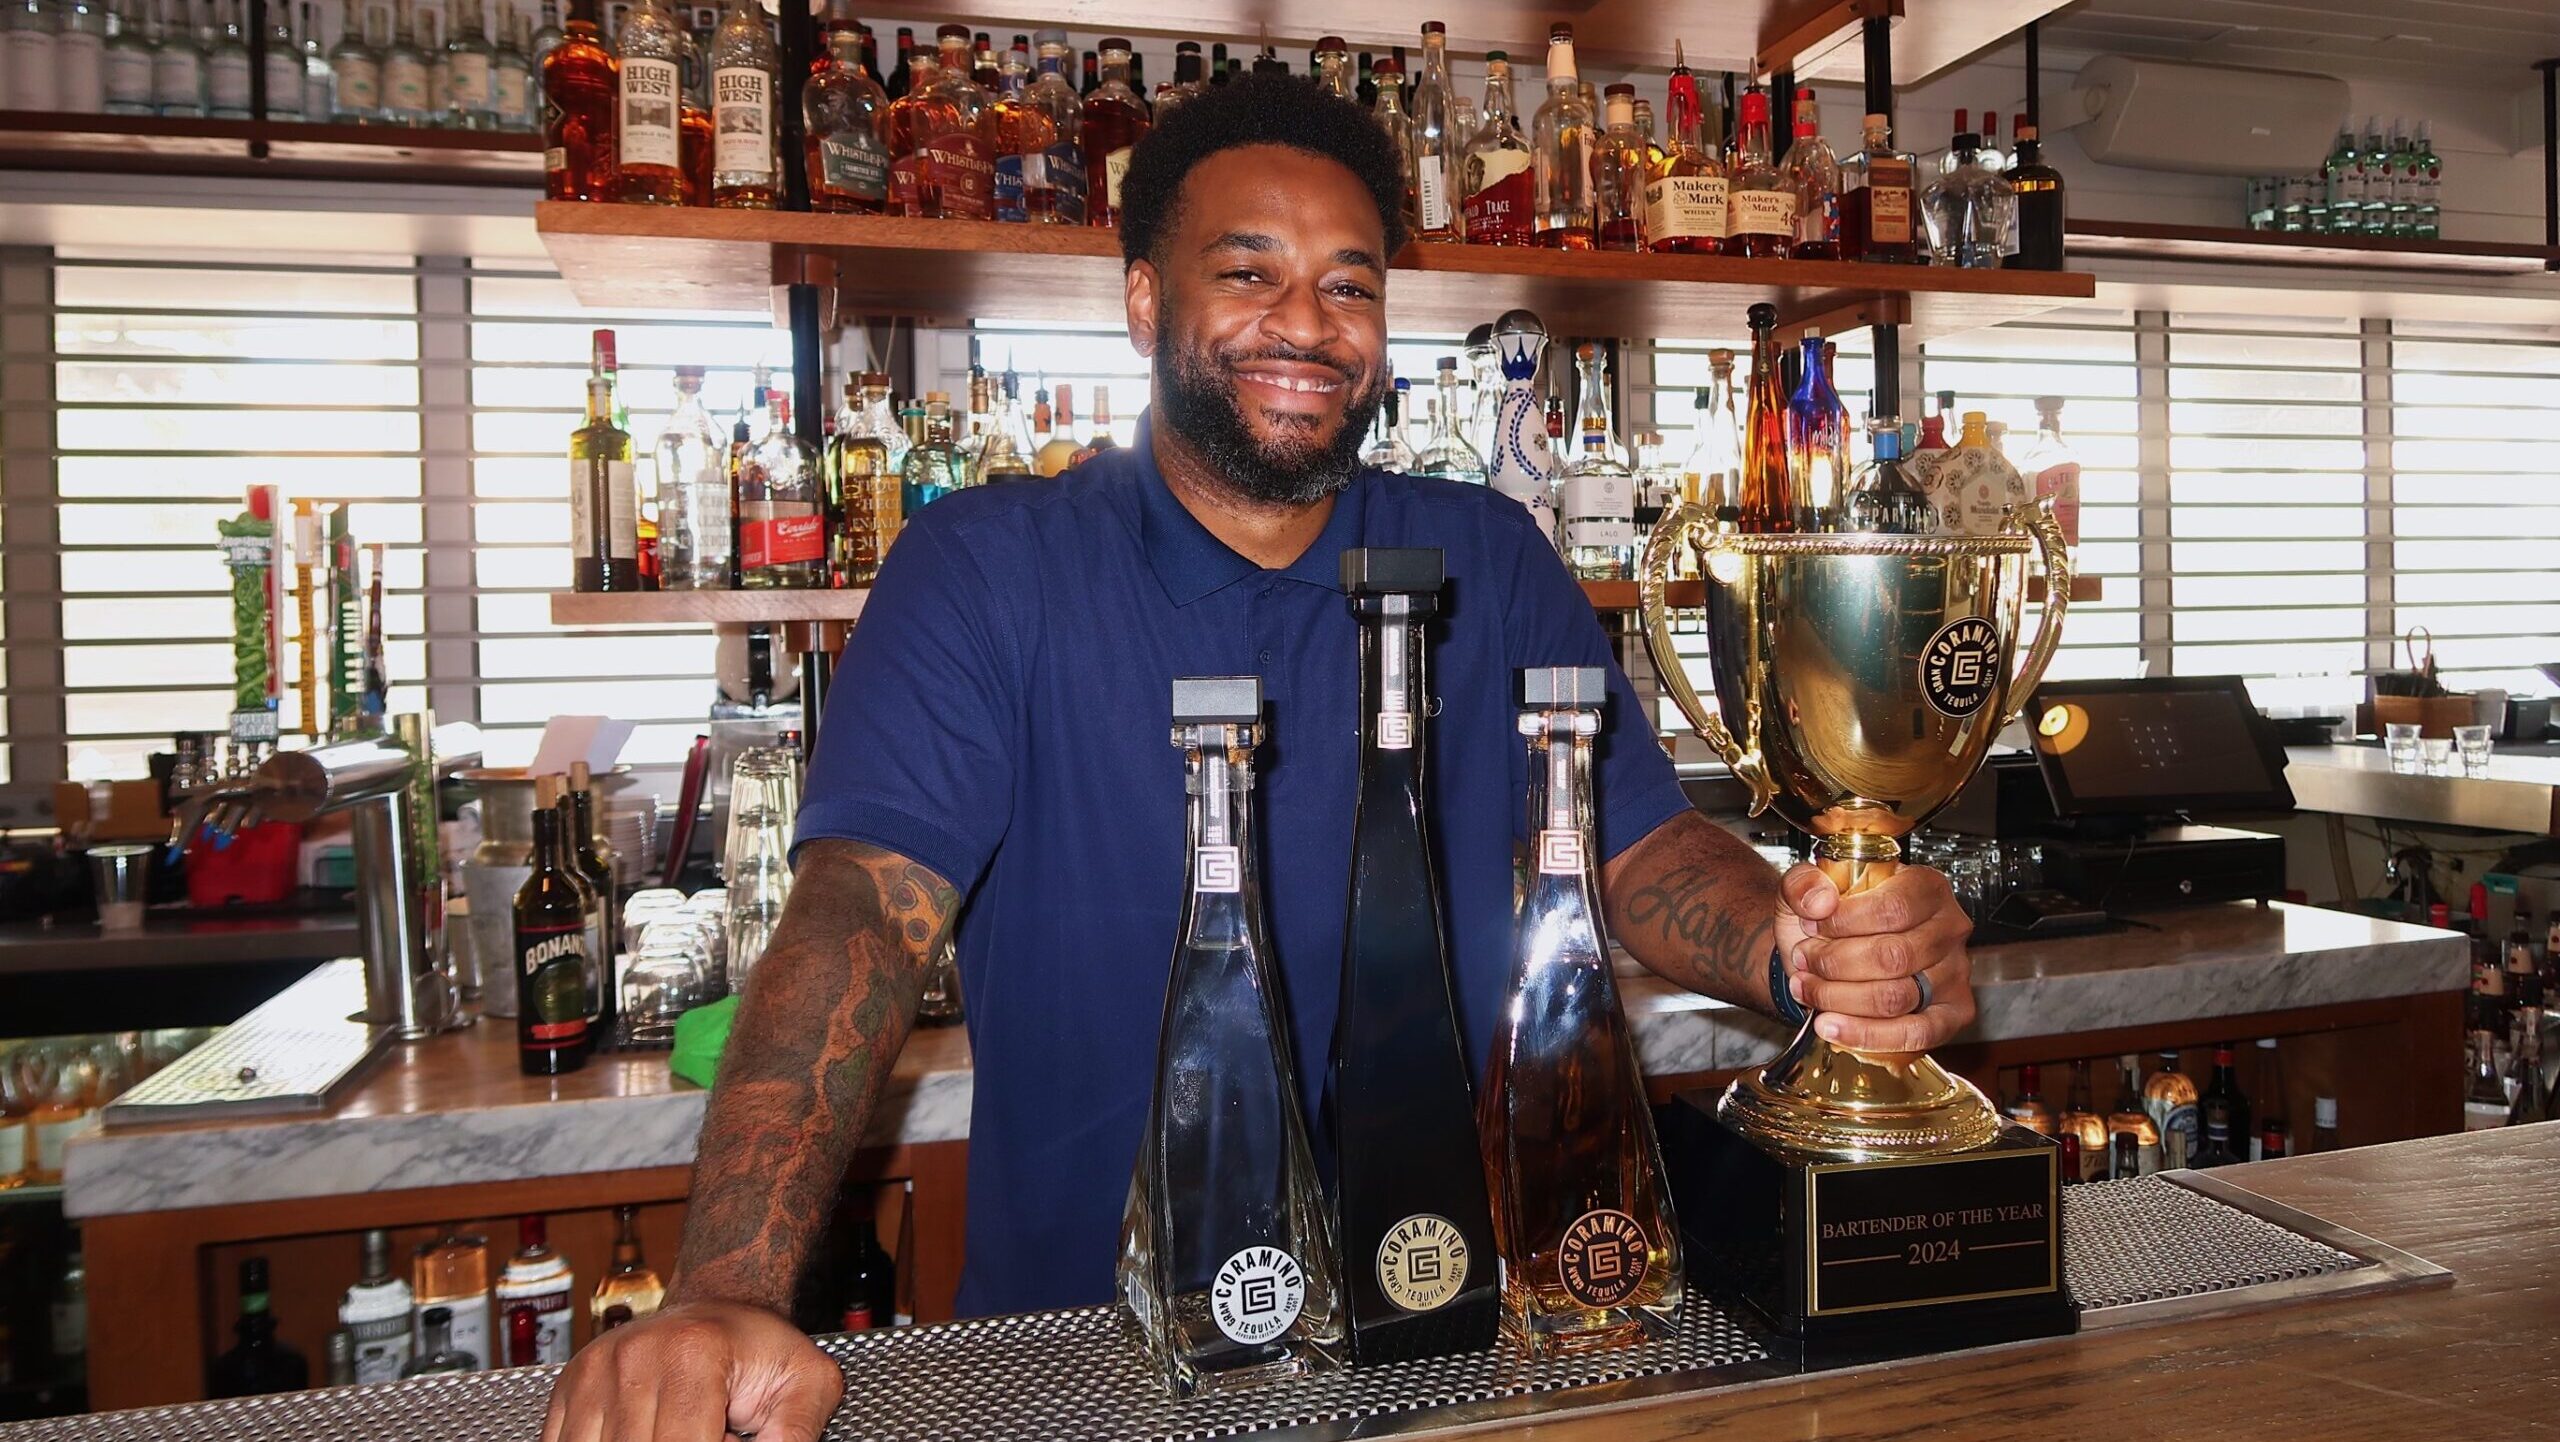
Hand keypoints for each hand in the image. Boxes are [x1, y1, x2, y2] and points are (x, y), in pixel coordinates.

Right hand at [541, 1300, 842, 1441]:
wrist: (719, 1304)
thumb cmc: (761, 1347)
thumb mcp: (808, 1380)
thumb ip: (797, 1429)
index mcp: (690, 1353)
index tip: (726, 1435)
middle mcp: (632, 1357)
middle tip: (710, 1427)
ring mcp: (592, 1373)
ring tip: (679, 1427)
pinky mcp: (567, 1390)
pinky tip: (645, 1431)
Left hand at [1774, 862, 1975, 1051]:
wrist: (1830, 955)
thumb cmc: (1828, 921)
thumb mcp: (1806, 890)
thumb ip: (1803, 884)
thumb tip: (1821, 901)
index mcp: (1925, 887)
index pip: (1892, 908)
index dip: (1844, 922)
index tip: (1811, 926)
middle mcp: (1949, 929)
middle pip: (1893, 957)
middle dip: (1835, 964)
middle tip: (1804, 961)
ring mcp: (1955, 974)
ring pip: (1896, 997)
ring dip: (1840, 998)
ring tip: (1809, 989)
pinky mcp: (1952, 1014)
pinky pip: (1915, 1033)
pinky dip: (1866, 1034)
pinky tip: (1830, 1026)